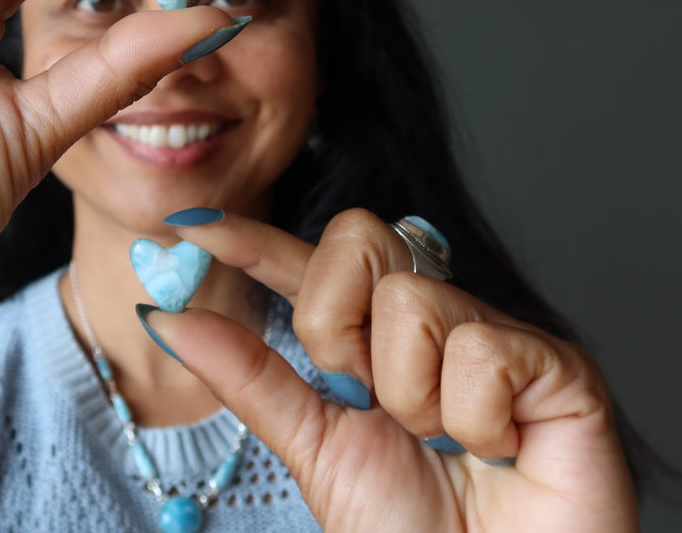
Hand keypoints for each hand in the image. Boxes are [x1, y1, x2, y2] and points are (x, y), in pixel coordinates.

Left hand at [145, 208, 637, 531]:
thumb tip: (165, 316)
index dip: (251, 239)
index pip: (308, 267)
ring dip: (412, 397)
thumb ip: (248, 375)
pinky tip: (500, 451)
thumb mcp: (313, 447)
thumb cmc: (411, 532)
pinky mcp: (558, 362)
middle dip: (339, 329)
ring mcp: (496, 335)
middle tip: (371, 400)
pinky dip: (474, 421)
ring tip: (447, 445)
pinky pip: (480, 350)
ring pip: (412, 300)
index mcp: (373, 340)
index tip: (188, 222)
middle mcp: (434, 321)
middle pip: (359, 240)